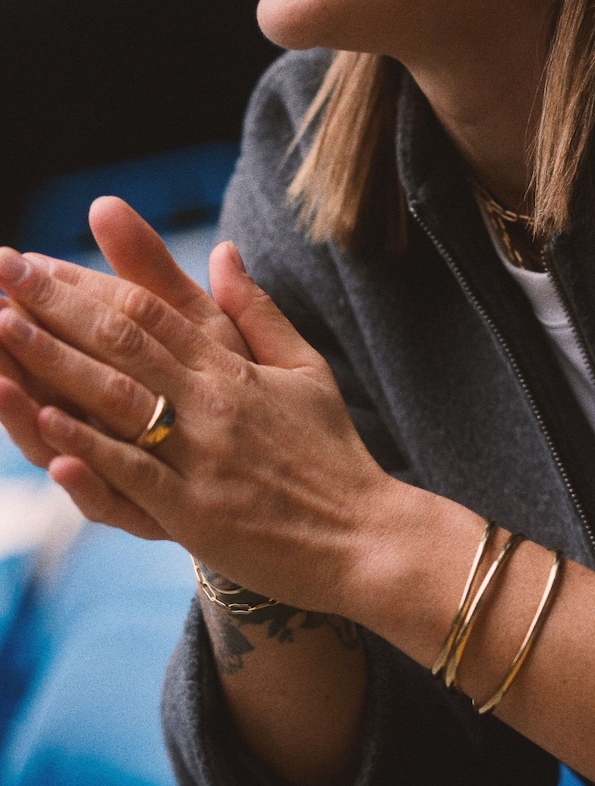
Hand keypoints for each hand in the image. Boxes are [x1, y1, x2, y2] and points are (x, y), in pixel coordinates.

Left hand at [0, 210, 394, 612]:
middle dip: (53, 305)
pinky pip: (138, 473)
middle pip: (124, 343)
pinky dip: (91, 446)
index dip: (85, 283)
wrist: (365, 535)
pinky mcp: (200, 512)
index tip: (34, 261)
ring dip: (55, 362)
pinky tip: (48, 420)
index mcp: (235, 369)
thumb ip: (258, 312)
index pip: (150, 312)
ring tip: (0, 328)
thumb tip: (225, 250)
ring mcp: (205, 457)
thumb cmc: (333, 454)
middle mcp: (215, 403)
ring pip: (121, 399)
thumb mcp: (306, 370)